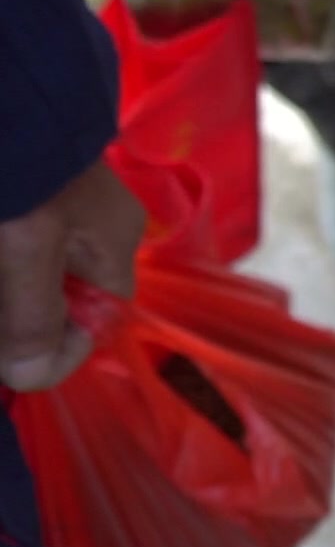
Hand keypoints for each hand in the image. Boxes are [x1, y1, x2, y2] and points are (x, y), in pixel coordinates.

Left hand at [0, 160, 143, 391]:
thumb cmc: (21, 168)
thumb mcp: (26, 246)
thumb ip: (31, 314)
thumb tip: (31, 377)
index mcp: (112, 242)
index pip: (97, 322)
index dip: (57, 354)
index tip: (11, 373)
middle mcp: (93, 230)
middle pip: (60, 302)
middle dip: (20, 328)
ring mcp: (59, 213)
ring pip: (31, 281)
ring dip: (10, 301)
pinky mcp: (26, 202)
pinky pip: (18, 257)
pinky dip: (6, 271)